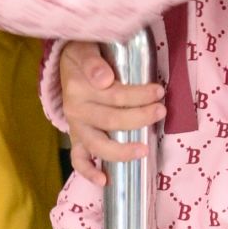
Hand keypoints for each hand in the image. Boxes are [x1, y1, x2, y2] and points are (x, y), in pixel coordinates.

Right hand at [60, 38, 164, 187]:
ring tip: (144, 149)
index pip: (114, 95)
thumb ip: (92, 61)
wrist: (66, 65)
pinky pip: (79, 160)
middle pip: (112, 120)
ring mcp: (76, 127)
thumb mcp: (85, 48)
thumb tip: (105, 79)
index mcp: (78, 87)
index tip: (158, 90)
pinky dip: (89, 172)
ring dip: (122, 150)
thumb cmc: (83, 56)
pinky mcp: (76, 139)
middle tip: (161, 110)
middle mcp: (75, 110)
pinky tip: (104, 181)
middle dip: (140, 117)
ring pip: (99, 144)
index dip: (139, 95)